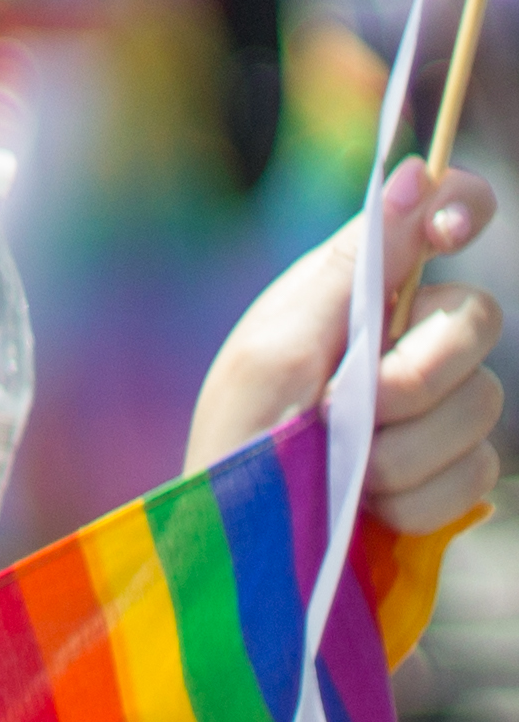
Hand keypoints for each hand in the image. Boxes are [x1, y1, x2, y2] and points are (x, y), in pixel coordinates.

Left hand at [189, 161, 505, 537]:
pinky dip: (417, 496)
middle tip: (350, 408)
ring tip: (343, 469)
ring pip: (482, 404)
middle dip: (414, 375)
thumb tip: (414, 171)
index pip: (438, 217)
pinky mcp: (449, 474)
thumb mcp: (280, 349)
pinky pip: (478, 473)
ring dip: (404, 449)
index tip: (448, 232)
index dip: (462, 207)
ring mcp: (432, 408)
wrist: (240, 550)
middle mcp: (402, 337)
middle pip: (476, 320)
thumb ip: (356, 271)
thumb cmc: (239, 440)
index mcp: (352, 292)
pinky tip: (369, 506)